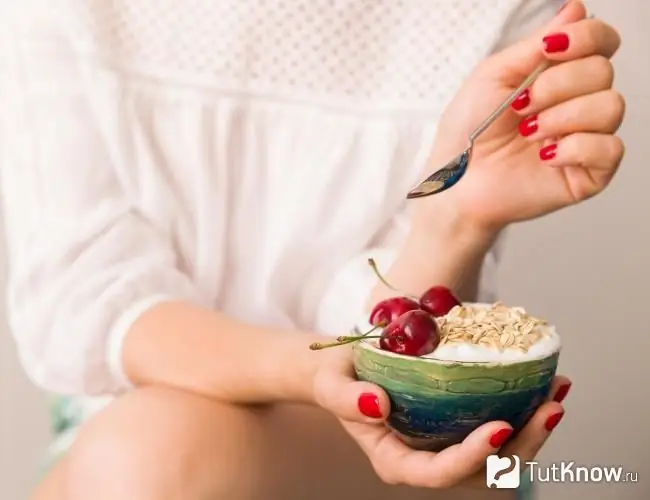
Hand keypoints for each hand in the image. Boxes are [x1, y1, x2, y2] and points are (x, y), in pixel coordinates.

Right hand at [312, 345, 570, 488]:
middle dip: (523, 444)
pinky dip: (525, 409)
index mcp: (396, 461)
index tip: (500, 425)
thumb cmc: (337, 378)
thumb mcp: (331, 384)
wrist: (346, 371)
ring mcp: (447, 445)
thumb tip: (378, 405)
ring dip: (534, 429)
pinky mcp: (459, 425)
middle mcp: (427, 460)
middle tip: (550, 405)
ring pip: (500, 456)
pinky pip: (499, 429)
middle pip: (484, 471)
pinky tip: (544, 382)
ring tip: (556, 390)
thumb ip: (346, 399)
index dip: (472, 456)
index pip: (439, 472)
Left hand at [417, 1, 624, 233]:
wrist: (456, 181)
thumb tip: (576, 9)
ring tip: (529, 132)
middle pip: (603, 71)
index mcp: (557, 77)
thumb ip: (536, 45)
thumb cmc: (467, 132)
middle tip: (521, 106)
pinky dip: (574, 148)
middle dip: (557, 85)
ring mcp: (585, 138)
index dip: (585, 37)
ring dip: (562, 116)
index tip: (549, 50)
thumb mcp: (494, 76)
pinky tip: (545, 156)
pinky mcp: (589, 173)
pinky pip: (609, 148)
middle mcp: (577, 104)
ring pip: (611, 106)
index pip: (601, 42)